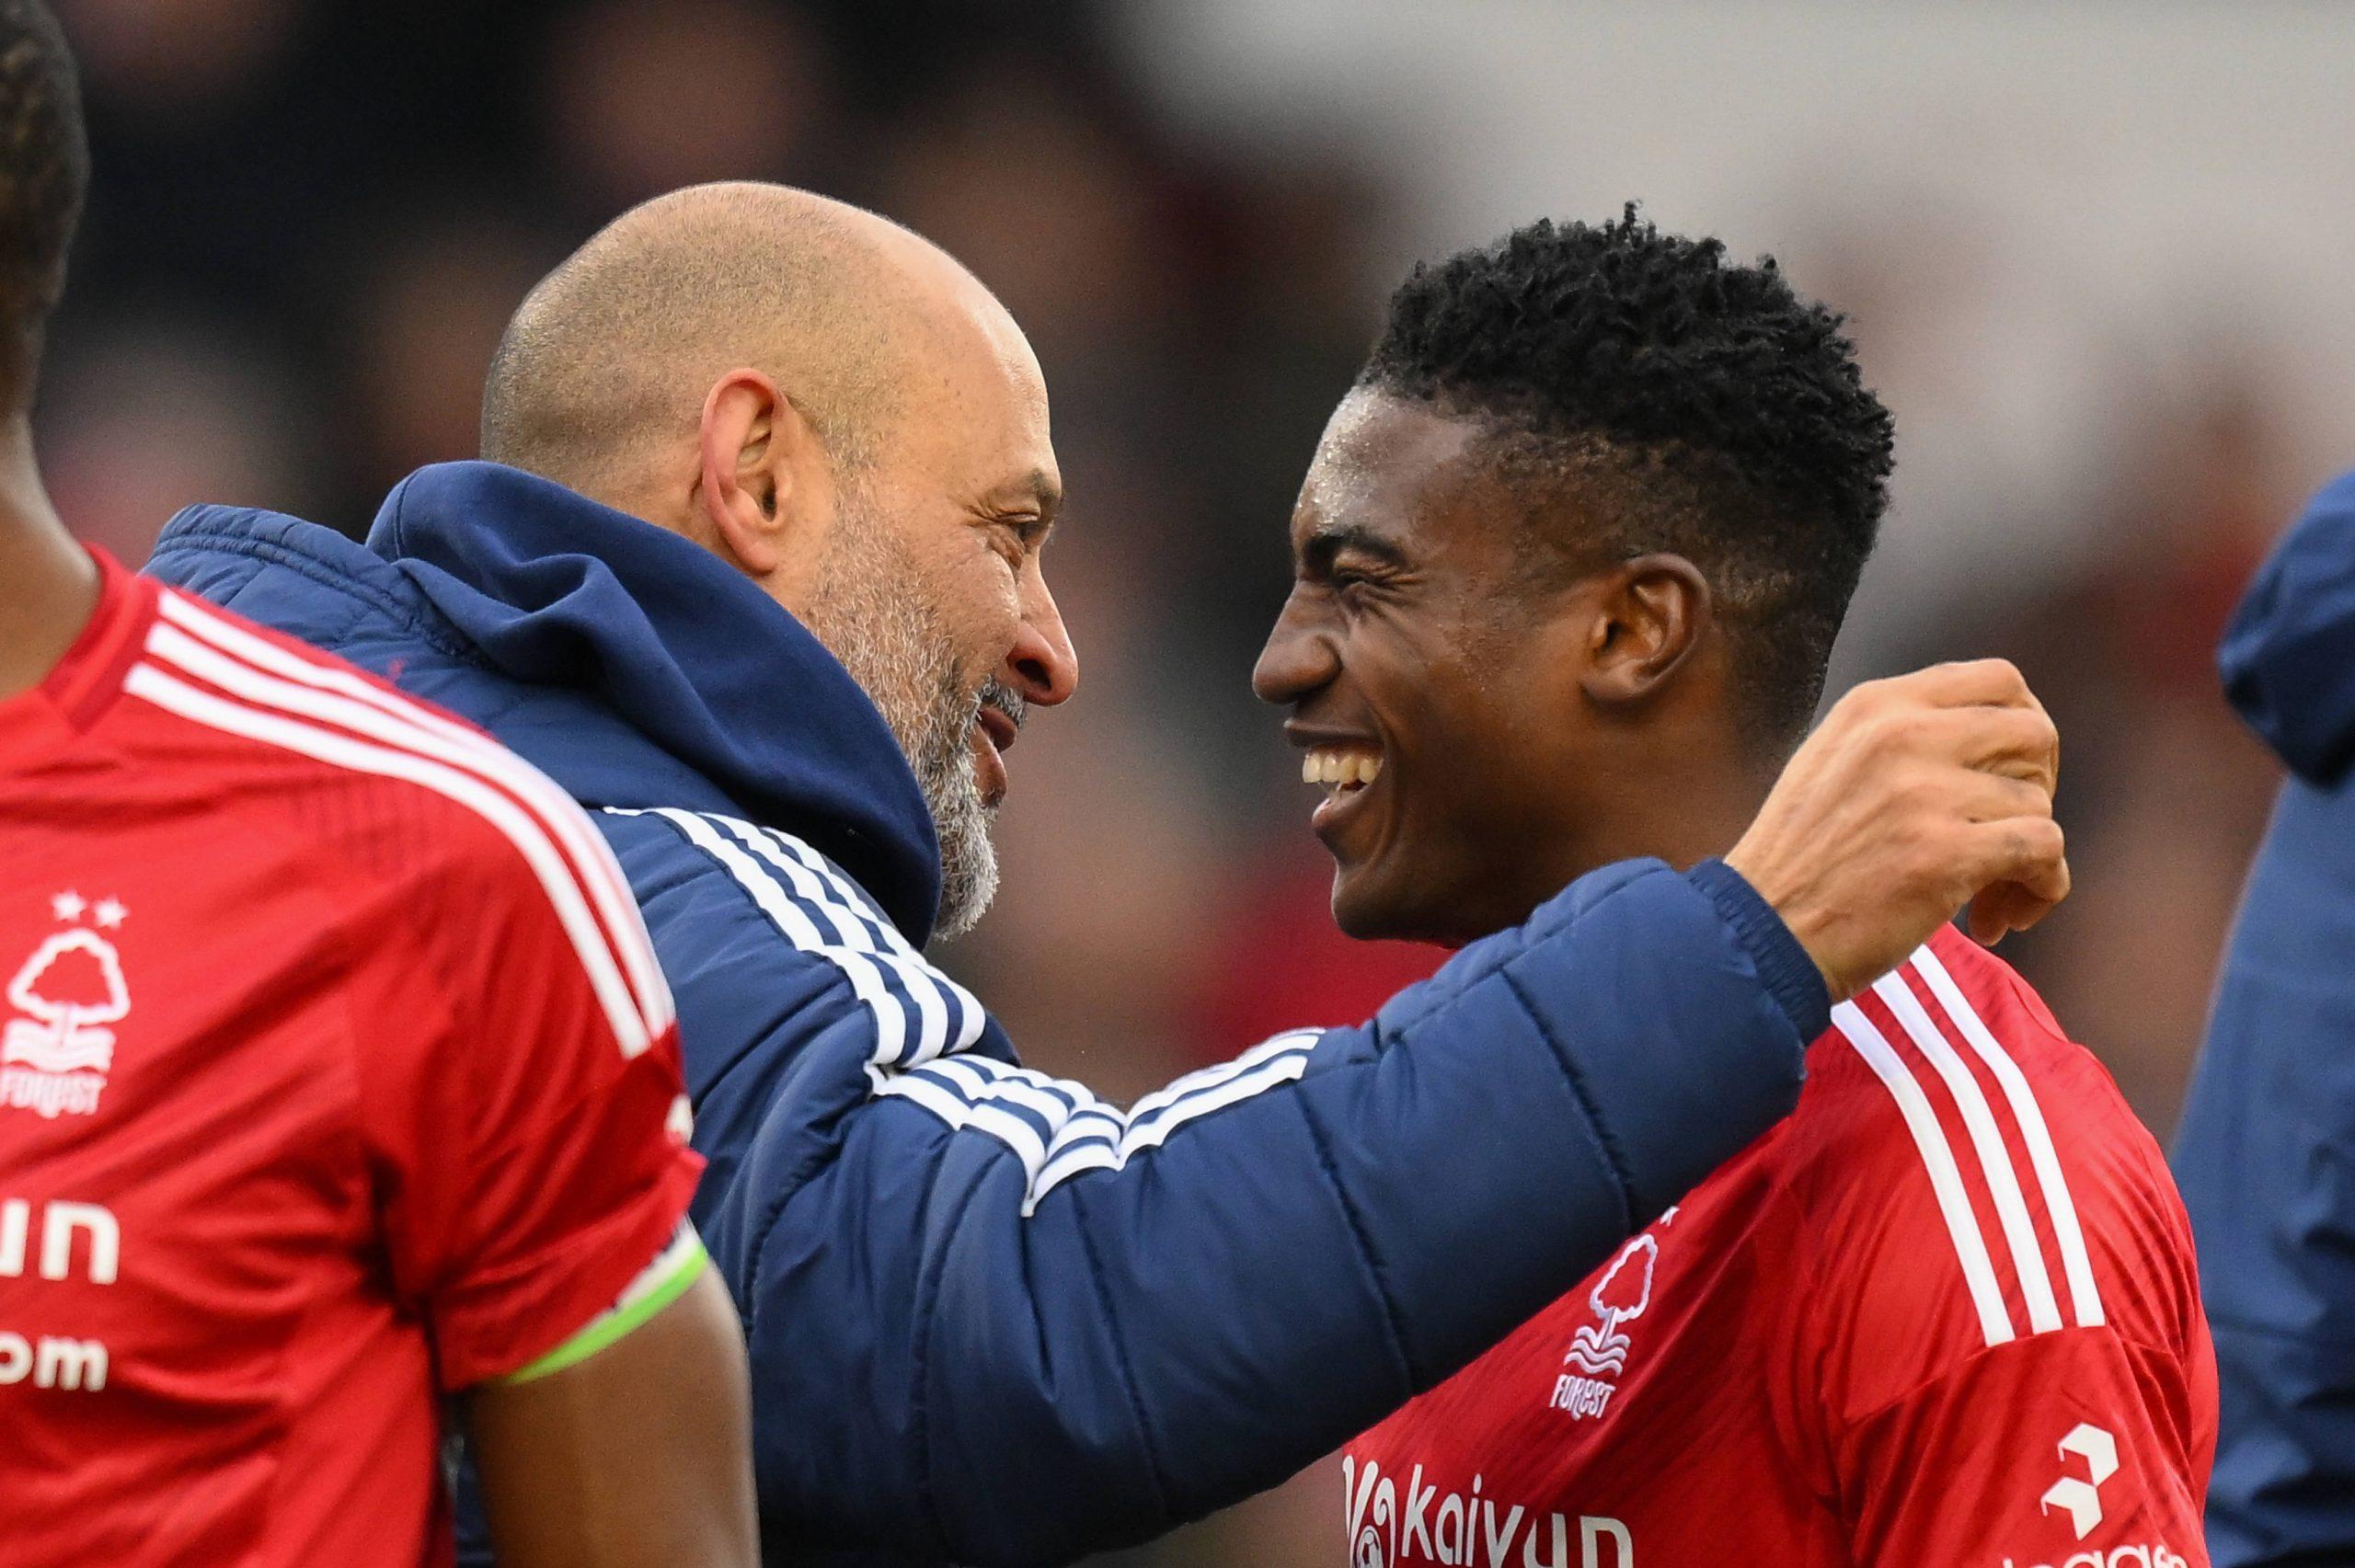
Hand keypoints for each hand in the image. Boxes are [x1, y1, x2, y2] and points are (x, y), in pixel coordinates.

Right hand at [1725, 659, 2068, 1002]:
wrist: (1760, 930)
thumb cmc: (1799, 861)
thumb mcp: (1833, 760)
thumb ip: (1900, 735)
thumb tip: (1990, 741)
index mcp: (1876, 704)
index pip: (1998, 679)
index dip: (2024, 725)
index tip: (2010, 775)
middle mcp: (1903, 733)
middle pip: (2035, 734)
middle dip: (2037, 790)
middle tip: (2005, 836)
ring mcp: (1925, 792)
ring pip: (2039, 803)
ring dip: (2030, 858)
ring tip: (1988, 896)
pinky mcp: (1945, 853)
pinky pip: (2045, 851)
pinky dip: (2041, 889)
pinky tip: (2000, 916)